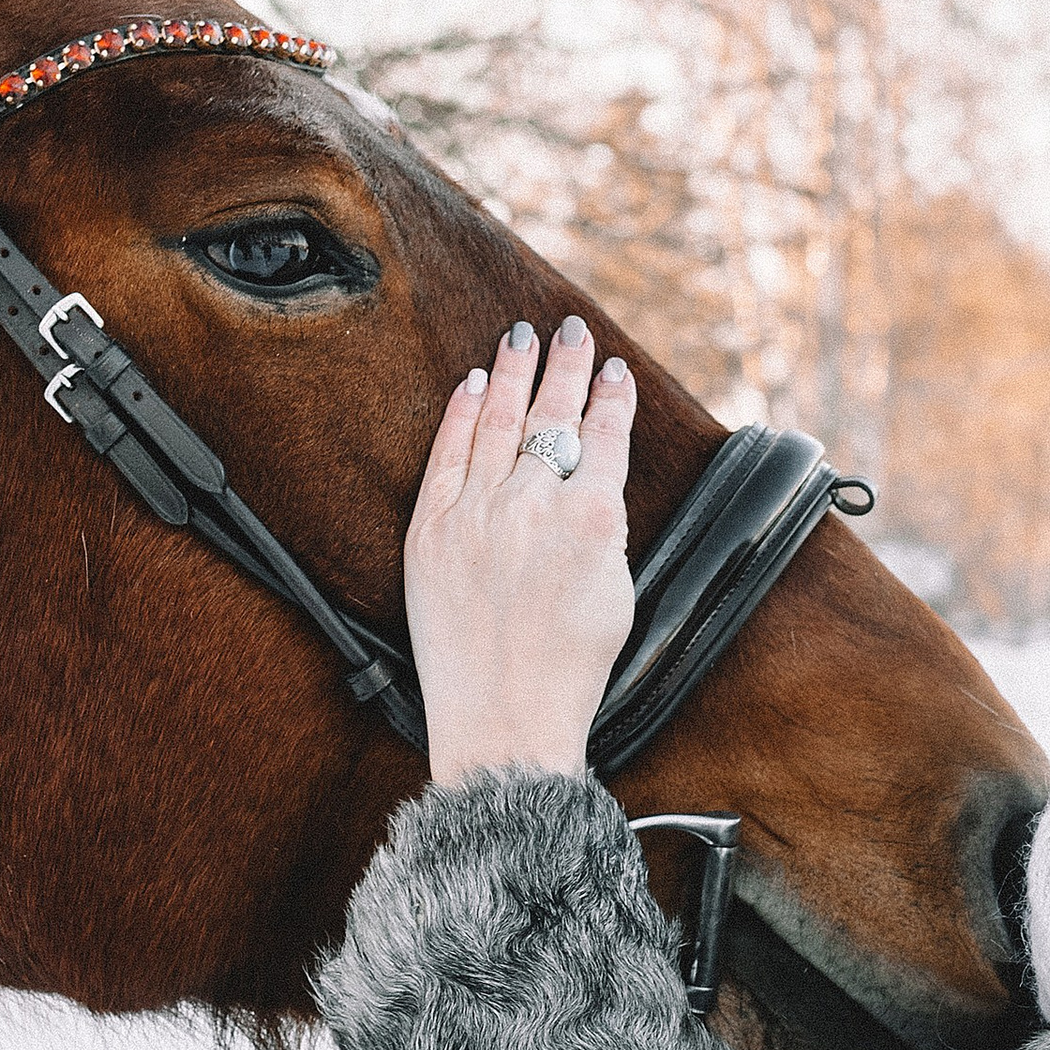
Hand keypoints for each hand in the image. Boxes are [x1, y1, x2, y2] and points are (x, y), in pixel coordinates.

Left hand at [404, 314, 637, 781]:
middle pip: (553, 417)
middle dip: (565, 367)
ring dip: (513, 374)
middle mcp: (533, 506)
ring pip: (498, 424)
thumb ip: (607, 531)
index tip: (614, 371)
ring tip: (520, 337)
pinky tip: (472, 386)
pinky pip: (447, 457)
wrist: (504, 718)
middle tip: (572, 330)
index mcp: (591, 521)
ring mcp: (477, 515)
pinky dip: (461, 417)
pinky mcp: (430, 533)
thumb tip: (596, 489)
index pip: (606, 438)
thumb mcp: (618, 596)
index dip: (611, 399)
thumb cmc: (568, 673)